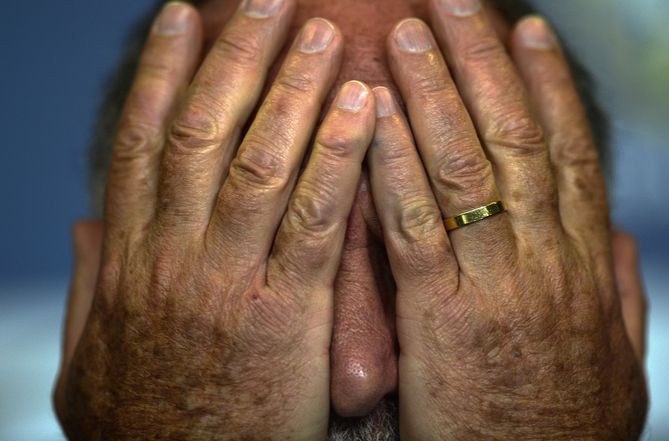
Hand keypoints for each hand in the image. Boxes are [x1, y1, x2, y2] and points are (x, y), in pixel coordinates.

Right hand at [53, 1, 375, 438]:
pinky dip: (338, 158)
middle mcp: (173, 255)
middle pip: (202, 131)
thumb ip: (86, 286)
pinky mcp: (285, 315)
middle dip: (236, 56)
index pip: (143, 143)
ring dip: (292, 88)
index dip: (162, 72)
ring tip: (323, 30)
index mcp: (131, 261)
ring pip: (258, 160)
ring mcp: (228, 280)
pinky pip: (315, 221)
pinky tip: (363, 107)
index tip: (184, 16)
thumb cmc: (146, 426)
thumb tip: (83, 221)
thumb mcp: (89, 357)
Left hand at [368, 1, 646, 438]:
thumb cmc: (565, 425)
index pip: (566, 151)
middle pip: (516, 137)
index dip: (547, 84)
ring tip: (408, 29)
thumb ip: (617, 294)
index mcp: (583, 263)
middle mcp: (547, 258)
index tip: (526, 29)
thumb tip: (618, 238)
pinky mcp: (443, 316)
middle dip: (483, 62)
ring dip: (436, 91)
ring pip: (468, 165)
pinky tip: (370, 113)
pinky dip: (393, 162)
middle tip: (455, 2)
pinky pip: (416, 224)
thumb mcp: (614, 357)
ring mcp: (497, 283)